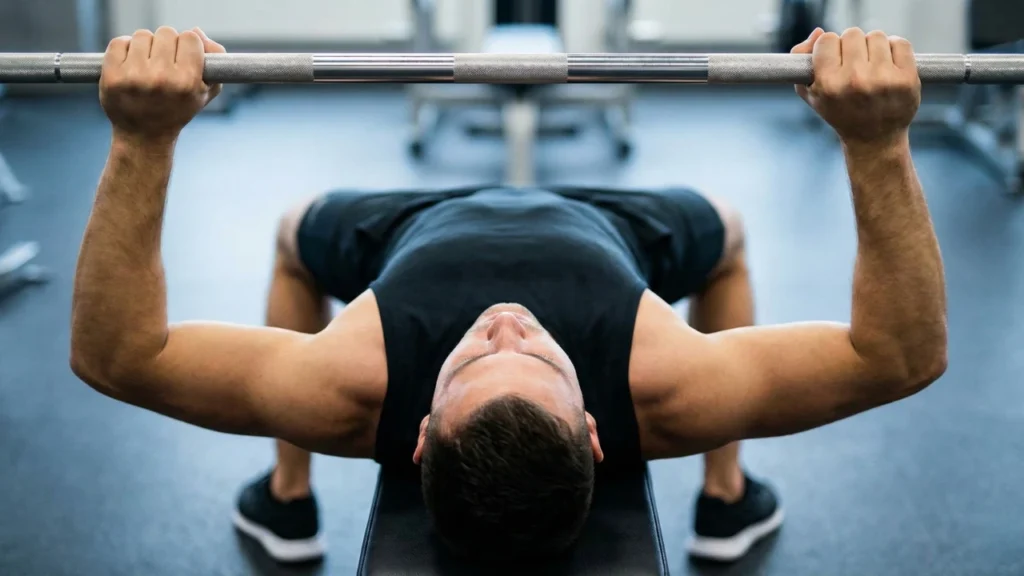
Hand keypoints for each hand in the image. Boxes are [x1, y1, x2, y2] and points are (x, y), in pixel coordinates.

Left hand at [100, 27, 225, 143]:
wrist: (145, 135)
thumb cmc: (178, 109)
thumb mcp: (206, 90)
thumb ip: (215, 58)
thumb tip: (196, 31)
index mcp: (187, 82)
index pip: (190, 38)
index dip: (188, 46)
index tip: (183, 59)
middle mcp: (161, 79)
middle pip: (166, 33)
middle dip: (166, 46)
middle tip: (163, 64)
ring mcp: (134, 77)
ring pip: (142, 36)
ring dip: (145, 47)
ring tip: (146, 66)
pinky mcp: (112, 76)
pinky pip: (119, 42)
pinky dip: (124, 49)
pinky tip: (130, 65)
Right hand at [792, 28, 920, 146]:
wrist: (873, 139)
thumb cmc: (840, 112)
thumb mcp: (811, 92)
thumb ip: (801, 61)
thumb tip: (818, 33)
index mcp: (829, 84)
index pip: (827, 39)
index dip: (830, 48)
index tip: (835, 61)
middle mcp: (855, 80)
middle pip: (852, 34)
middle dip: (853, 47)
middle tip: (855, 65)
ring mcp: (883, 79)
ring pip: (876, 36)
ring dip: (874, 48)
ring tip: (872, 68)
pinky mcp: (907, 79)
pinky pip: (900, 43)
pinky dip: (895, 50)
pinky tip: (889, 66)